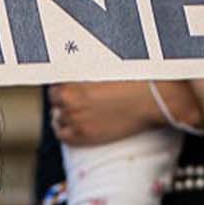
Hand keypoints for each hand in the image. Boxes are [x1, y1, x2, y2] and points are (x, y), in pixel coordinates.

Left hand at [49, 81, 163, 146]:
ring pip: (57, 118)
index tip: (68, 87)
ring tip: (72, 113)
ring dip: (63, 115)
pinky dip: (64, 130)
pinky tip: (69, 127)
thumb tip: (74, 74)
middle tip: (73, 100)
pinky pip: (63, 135)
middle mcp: (69, 99)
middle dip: (62, 99)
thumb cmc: (130, 79)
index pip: (55, 84)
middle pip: (54, 100)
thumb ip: (84, 73)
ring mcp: (75, 119)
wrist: (149, 99)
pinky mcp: (84, 135)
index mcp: (72, 80)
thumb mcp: (101, 69)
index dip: (62, 85)